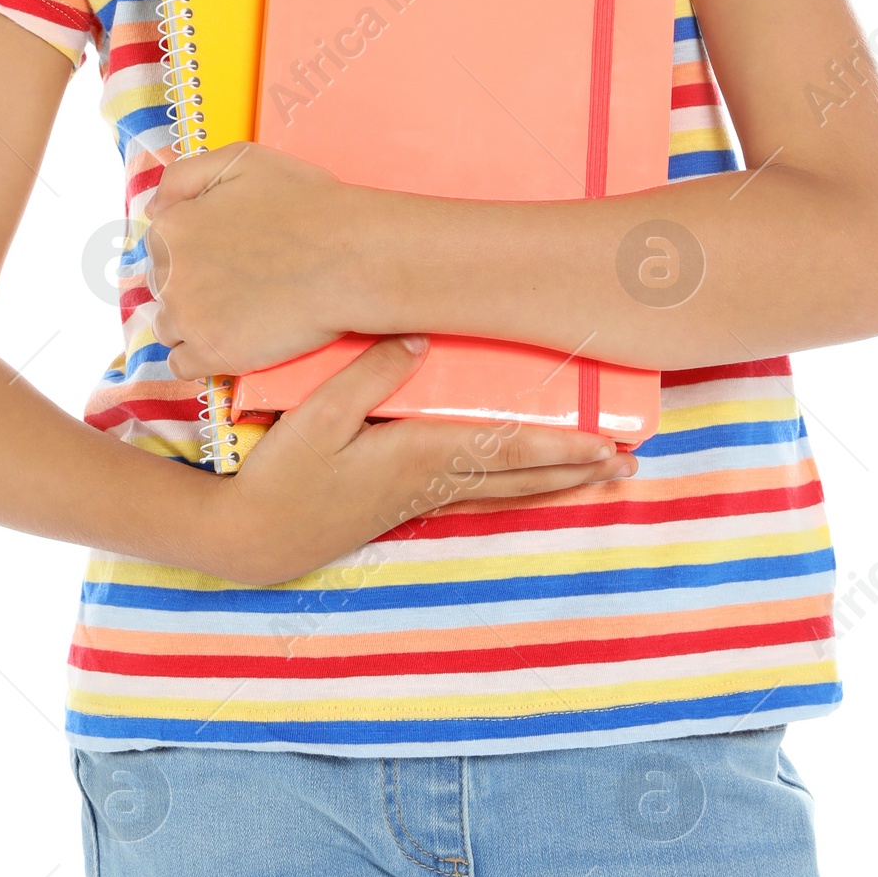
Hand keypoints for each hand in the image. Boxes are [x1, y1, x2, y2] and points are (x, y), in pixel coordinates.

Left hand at [145, 141, 369, 375]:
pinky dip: (203, 357)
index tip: (228, 253)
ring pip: (170, 326)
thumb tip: (155, 207)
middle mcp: (168, 273)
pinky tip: (234, 340)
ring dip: (196, 322)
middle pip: (165, 286)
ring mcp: (187, 317)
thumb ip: (184, 177)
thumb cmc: (306, 204)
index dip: (196, 249)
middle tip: (241, 281)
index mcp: (171, 227)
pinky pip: (182, 365)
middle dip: (195, 285)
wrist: (350, 258)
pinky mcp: (211, 354)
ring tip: (240, 312)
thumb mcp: (241, 160)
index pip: (162, 245)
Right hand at [197, 334, 637, 586]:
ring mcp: (415, 500)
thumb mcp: (317, 414)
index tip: (609, 445)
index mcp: (419, 457)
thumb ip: (370, 373)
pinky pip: (473, 498)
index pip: (508, 453)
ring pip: (501, 493)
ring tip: (594, 477)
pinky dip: (510, 493)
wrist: (250, 537)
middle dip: (574, 469)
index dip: (563, 448)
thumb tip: (424, 339)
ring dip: (552, 484)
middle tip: (627, 463)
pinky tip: (519, 491)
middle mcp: (429, 483)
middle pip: (518, 478)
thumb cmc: (280, 474)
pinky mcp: (397, 506)